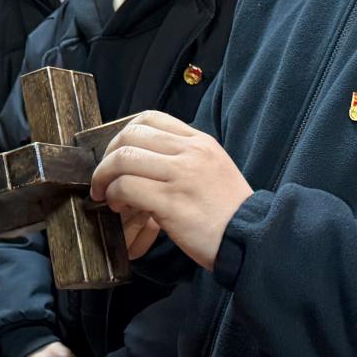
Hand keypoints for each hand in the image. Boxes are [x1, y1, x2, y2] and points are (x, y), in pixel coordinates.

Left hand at [91, 111, 252, 270]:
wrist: (252, 239)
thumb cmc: (229, 212)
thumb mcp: (213, 170)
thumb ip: (183, 159)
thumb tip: (145, 161)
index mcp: (200, 141)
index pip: (151, 117)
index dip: (125, 133)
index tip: (119, 154)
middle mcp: (191, 152)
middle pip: (131, 134)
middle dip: (108, 155)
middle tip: (105, 176)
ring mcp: (181, 175)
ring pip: (124, 158)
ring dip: (105, 176)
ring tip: (107, 194)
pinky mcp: (171, 201)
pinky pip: (127, 186)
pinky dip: (114, 194)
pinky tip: (118, 205)